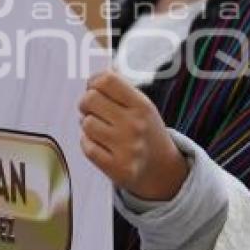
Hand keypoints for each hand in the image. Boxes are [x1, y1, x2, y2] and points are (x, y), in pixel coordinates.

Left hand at [79, 69, 187, 200]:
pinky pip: (87, 146)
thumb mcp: (142, 107)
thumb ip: (119, 90)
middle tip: (92, 109)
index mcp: (142, 106)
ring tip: (100, 128)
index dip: (93, 81)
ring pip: (86, 124)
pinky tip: (100, 143)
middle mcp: (135, 125)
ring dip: (88, 125)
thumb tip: (92, 78)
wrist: (163, 171)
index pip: (107, 80)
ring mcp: (126, 148)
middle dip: (86, 103)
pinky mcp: (117, 168)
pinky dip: (89, 143)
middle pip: (90, 99)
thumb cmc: (146, 132)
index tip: (93, 86)